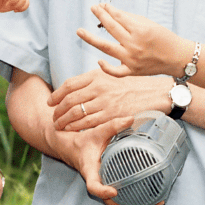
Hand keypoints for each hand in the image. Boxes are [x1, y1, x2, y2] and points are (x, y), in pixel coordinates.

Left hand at [49, 69, 169, 130]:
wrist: (153, 93)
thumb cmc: (132, 86)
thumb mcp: (112, 75)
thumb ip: (94, 79)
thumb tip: (75, 87)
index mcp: (97, 75)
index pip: (69, 84)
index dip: (56, 95)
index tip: (50, 102)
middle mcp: (99, 87)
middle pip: (69, 100)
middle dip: (57, 111)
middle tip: (53, 117)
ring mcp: (104, 101)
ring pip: (76, 112)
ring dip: (64, 121)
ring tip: (58, 126)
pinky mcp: (111, 115)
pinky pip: (88, 122)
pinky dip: (76, 127)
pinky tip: (71, 129)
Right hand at [58, 115, 149, 204]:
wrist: (71, 148)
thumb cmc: (83, 141)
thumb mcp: (96, 132)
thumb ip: (112, 126)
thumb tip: (130, 118)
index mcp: (90, 170)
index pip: (93, 185)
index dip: (102, 191)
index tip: (113, 192)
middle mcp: (97, 182)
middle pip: (110, 203)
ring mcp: (104, 186)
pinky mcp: (109, 185)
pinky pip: (121, 198)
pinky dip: (133, 202)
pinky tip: (149, 201)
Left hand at [75, 3, 190, 78]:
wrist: (176, 58)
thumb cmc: (163, 38)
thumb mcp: (149, 24)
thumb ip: (129, 18)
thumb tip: (109, 11)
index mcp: (140, 30)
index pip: (119, 17)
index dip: (108, 10)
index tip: (101, 5)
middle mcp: (134, 44)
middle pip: (111, 29)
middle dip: (100, 16)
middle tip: (92, 8)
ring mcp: (132, 59)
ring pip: (107, 48)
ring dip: (91, 39)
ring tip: (80, 31)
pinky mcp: (132, 71)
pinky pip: (116, 71)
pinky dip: (106, 67)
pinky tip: (99, 60)